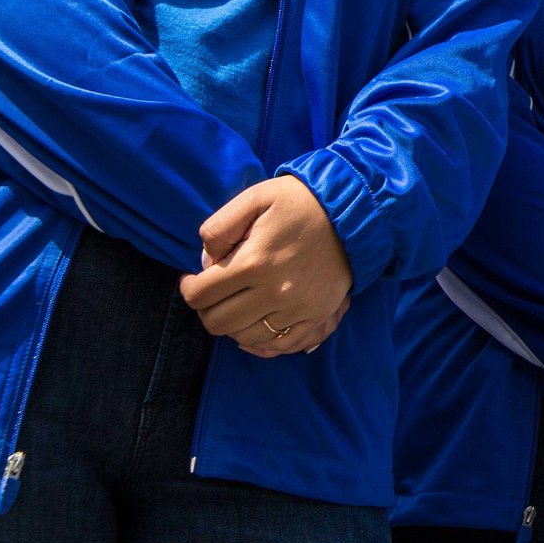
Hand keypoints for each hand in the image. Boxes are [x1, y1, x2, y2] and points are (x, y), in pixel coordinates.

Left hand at [179, 176, 354, 357]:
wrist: (354, 211)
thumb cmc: (299, 202)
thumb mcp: (254, 198)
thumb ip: (218, 228)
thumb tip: (205, 263)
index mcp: (254, 262)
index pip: (199, 295)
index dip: (189, 287)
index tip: (196, 278)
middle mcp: (276, 292)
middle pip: (217, 322)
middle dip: (207, 308)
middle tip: (215, 291)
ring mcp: (298, 308)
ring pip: (244, 338)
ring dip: (233, 323)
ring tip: (238, 302)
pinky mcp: (316, 316)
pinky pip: (278, 345)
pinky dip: (260, 339)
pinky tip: (257, 321)